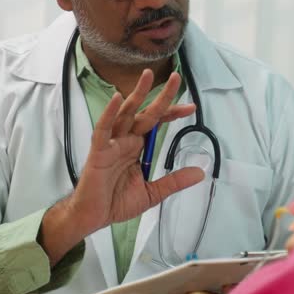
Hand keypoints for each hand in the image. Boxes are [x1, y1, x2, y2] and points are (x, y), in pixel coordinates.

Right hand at [69, 69, 202, 232]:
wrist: (93, 217)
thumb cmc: (116, 201)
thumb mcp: (152, 192)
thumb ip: (174, 181)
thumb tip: (200, 173)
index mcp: (137, 147)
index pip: (157, 123)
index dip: (172, 113)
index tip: (192, 107)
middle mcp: (125, 140)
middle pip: (146, 113)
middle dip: (161, 96)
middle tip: (176, 78)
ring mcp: (111, 144)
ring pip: (125, 114)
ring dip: (136, 95)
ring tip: (147, 76)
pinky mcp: (98, 152)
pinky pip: (103, 129)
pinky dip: (109, 114)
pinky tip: (117, 99)